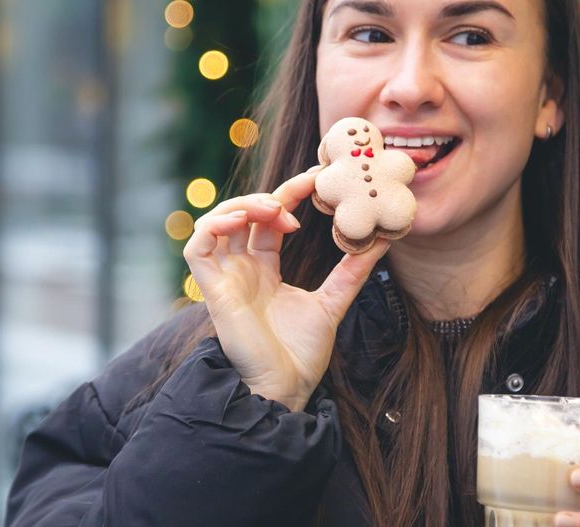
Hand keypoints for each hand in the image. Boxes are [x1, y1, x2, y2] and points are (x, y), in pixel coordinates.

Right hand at [183, 169, 388, 411]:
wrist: (286, 388)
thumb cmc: (303, 353)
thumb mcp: (334, 301)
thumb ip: (352, 270)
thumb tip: (382, 240)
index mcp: (264, 270)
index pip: (271, 220)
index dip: (289, 194)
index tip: (318, 178)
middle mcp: (241, 270)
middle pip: (246, 215)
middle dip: (273, 194)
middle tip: (307, 188)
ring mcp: (225, 278)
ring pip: (217, 222)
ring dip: (245, 204)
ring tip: (277, 208)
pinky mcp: (212, 290)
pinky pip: (197, 245)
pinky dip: (216, 224)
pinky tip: (246, 220)